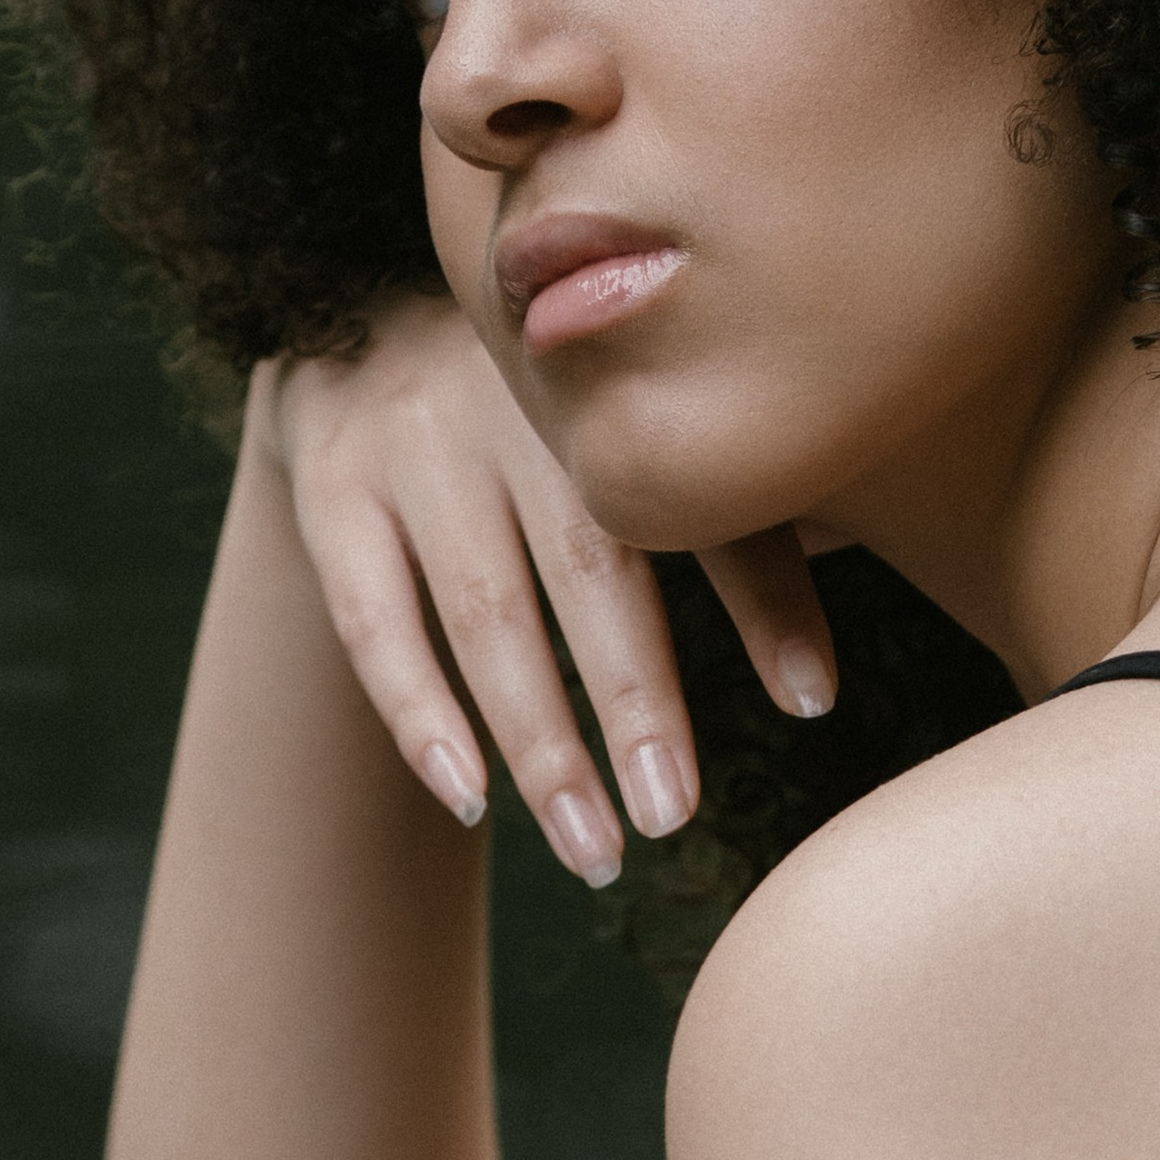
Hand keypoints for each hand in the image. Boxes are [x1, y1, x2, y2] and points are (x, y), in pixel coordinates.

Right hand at [247, 292, 837, 886]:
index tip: (814, 705)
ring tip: (597, 850)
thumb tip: (828, 659)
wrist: (364, 310)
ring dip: (541, 744)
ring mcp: (416, 438)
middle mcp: (517, 398)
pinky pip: (372, 616)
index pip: (706, 505)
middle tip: (675, 818)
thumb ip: (735, 499)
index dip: (767, 603)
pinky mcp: (331, 480)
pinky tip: (467, 796)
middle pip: (589, 567)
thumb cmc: (553, 403)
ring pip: (484, 612)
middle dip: (636, 704)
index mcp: (625, 385)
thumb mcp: (640, 420)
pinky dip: (418, 712)